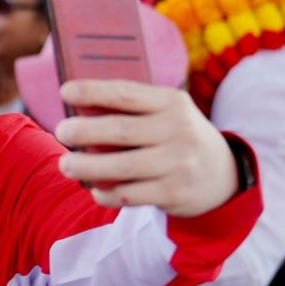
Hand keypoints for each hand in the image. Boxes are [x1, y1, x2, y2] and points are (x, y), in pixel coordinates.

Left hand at [55, 80, 238, 215]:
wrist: (224, 176)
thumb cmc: (179, 138)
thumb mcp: (167, 114)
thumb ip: (132, 111)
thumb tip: (79, 110)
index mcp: (172, 103)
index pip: (127, 93)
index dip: (93, 91)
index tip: (65, 92)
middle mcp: (178, 130)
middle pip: (121, 130)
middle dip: (85, 131)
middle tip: (60, 132)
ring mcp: (178, 163)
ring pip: (122, 166)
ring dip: (88, 167)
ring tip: (65, 165)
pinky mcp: (175, 192)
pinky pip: (131, 194)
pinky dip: (107, 194)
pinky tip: (95, 190)